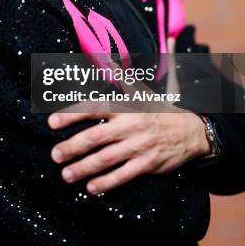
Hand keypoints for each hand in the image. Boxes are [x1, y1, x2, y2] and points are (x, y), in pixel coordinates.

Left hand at [47, 38, 210, 194]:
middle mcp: (130, 125)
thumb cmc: (159, 109)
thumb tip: (106, 57)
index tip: (52, 123)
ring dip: (84, 168)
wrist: (191, 131)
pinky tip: (91, 188)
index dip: (72, 115)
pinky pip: (123, 175)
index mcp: (126, 106)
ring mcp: (139, 146)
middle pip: (96, 137)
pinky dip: (106, 183)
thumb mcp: (141, 90)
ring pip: (106, 159)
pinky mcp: (147, 164)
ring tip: (66, 174)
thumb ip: (121, 76)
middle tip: (54, 154)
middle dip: (72, 147)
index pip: (94, 108)